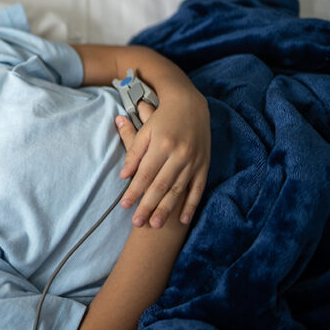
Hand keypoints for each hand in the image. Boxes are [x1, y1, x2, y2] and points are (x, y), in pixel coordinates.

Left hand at [114, 93, 209, 227]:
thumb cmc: (163, 118)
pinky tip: (182, 219)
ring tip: (156, 225)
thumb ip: (134, 152)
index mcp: (163, 145)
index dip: (134, 191)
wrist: (190, 104)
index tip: (124, 205)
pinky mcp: (204, 164)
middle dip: (148, 206)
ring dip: (167, 209)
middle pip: (160, 186)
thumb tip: (124, 175)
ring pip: (178, 190)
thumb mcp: (146, 131)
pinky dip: (191, 205)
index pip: (145, 174)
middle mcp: (180, 154)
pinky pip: (198, 188)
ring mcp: (194, 161)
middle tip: (137, 223)